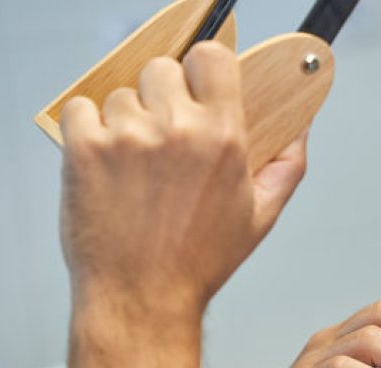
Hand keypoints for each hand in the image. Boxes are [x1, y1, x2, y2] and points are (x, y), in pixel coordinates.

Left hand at [58, 41, 306, 321]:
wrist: (141, 298)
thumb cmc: (198, 262)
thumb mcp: (260, 215)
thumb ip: (287, 164)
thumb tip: (301, 126)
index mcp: (223, 137)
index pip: (210, 56)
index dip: (201, 68)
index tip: (196, 86)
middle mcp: (176, 130)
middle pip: (161, 69)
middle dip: (160, 97)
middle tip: (160, 137)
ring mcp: (127, 137)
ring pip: (119, 94)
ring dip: (122, 120)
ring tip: (131, 166)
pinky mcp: (84, 149)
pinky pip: (79, 109)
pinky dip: (85, 130)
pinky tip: (102, 164)